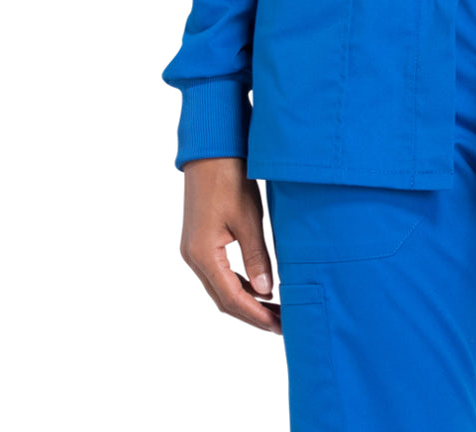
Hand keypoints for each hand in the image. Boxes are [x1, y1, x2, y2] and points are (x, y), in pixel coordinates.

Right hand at [180, 158, 281, 333]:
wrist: (211, 150)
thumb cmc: (230, 178)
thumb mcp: (248, 218)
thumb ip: (257, 257)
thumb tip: (266, 292)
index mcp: (202, 254)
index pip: (232, 298)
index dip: (256, 315)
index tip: (279, 326)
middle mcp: (193, 257)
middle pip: (223, 299)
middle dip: (253, 314)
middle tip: (282, 325)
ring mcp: (194, 250)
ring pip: (220, 288)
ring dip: (246, 301)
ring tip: (275, 310)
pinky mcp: (200, 241)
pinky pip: (219, 273)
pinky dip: (239, 284)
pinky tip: (259, 287)